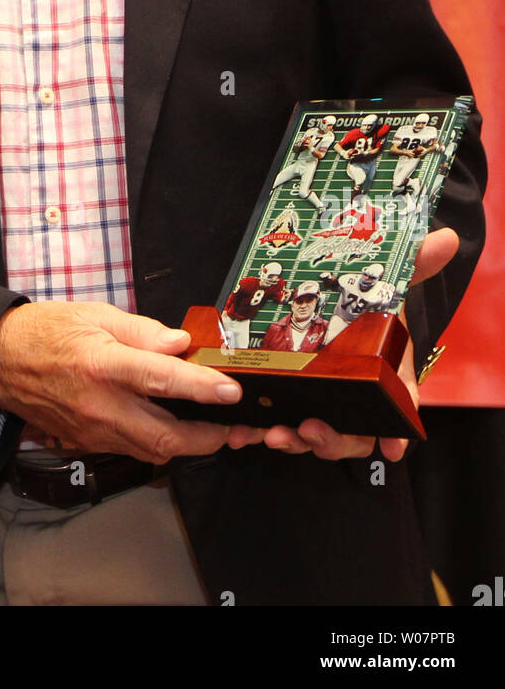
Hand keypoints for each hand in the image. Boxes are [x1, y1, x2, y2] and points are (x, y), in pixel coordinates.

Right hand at [0, 300, 263, 463]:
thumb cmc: (46, 331)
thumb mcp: (96, 315)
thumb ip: (143, 331)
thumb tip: (180, 344)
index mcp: (102, 364)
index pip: (161, 379)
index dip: (201, 387)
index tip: (231, 391)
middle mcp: (99, 405)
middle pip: (164, 437)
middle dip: (207, 439)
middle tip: (236, 430)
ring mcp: (92, 430)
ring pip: (151, 451)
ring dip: (186, 446)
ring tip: (215, 431)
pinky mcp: (86, 443)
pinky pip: (131, 450)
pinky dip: (158, 443)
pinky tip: (174, 430)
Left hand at [259, 227, 458, 461]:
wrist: (323, 293)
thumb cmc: (361, 299)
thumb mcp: (385, 279)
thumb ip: (413, 262)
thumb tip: (447, 240)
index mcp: (383, 373)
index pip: (396, 407)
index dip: (396, 430)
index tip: (392, 448)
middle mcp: (354, 394)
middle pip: (353, 434)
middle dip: (333, 441)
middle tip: (310, 429)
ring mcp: (320, 399)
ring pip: (314, 434)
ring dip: (295, 440)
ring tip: (274, 434)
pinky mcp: (287, 398)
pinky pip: (277, 423)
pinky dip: (257, 433)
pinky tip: (240, 434)